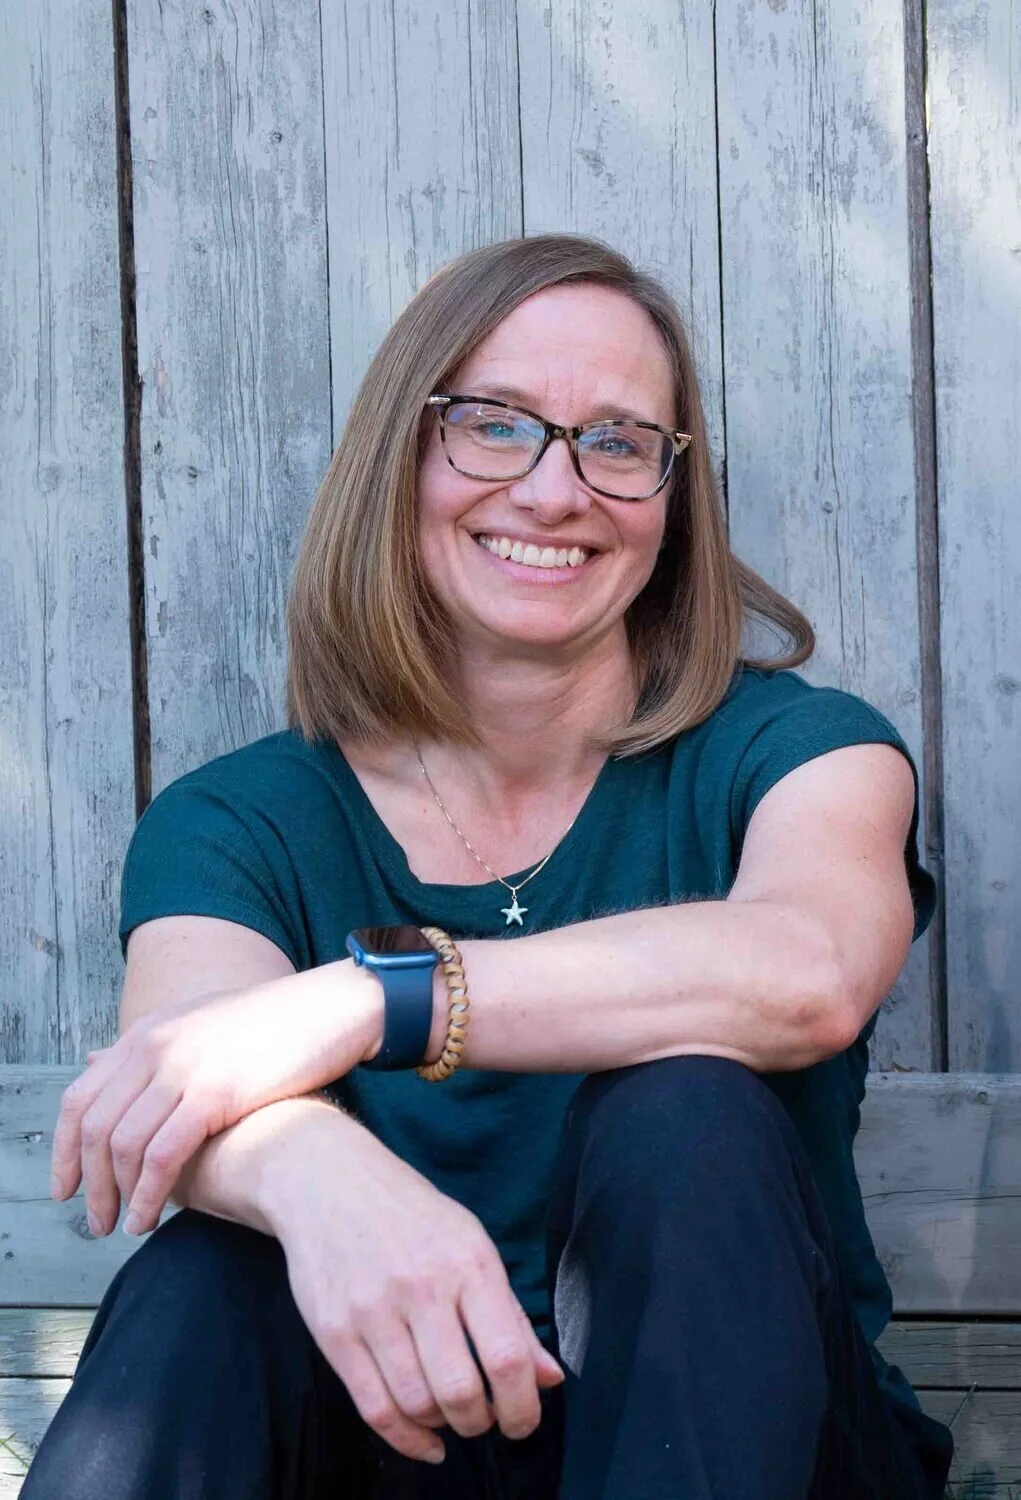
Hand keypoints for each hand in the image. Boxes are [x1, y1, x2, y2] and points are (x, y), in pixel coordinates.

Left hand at [49, 961, 380, 1235]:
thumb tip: (97, 1059)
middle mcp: (154, 1047)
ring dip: (116, 1196)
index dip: (63, 1150)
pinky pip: (163, 1155)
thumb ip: (150, 1047)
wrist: (329, 1010)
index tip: (65, 1188)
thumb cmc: (272, 1024)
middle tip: (94, 1220)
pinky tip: (150, 1218)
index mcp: (147, 1032)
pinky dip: (148, 1194)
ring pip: (122, 1146)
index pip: (79, 1097)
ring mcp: (182, 1068)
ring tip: (122, 1227)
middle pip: (93, 1127)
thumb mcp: (199, 1022)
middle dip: (87, 1183)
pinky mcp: (214, 1092)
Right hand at [267, 1109, 564, 1464]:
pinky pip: (373, 1408)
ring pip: (417, 1404)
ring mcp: (372, 1311)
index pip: (506, 1356)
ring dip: (444, 1425)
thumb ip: (511, 1315)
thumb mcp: (471, 1244)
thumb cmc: (411, 1214)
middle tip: (486, 1418)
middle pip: (460, 1391)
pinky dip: (405, 1438)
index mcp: (467, 1263)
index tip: (524, 1420)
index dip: (523, 1406)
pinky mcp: (333, 1333)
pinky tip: (425, 1438)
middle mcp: (420, 1287)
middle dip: (482, 1422)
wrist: (328, 1181)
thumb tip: (549, 1380)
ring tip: (451, 1413)